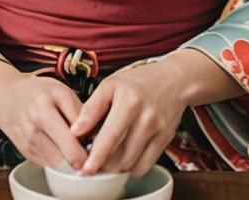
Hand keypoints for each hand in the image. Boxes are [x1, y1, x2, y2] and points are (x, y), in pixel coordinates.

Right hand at [0, 61, 88, 169]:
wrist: (4, 96)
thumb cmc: (37, 91)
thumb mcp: (60, 90)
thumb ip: (79, 110)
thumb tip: (97, 135)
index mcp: (47, 104)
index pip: (76, 131)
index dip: (93, 142)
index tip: (104, 145)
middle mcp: (36, 124)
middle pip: (67, 153)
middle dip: (84, 158)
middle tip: (96, 156)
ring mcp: (29, 141)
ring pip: (59, 163)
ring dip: (72, 162)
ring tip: (82, 152)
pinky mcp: (26, 153)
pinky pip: (50, 165)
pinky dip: (61, 162)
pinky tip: (65, 151)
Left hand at [70, 63, 186, 177]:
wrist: (173, 80)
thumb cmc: (137, 82)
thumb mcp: (111, 84)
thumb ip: (91, 107)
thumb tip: (75, 131)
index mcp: (129, 100)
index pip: (110, 136)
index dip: (96, 156)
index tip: (85, 169)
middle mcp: (146, 116)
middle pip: (119, 155)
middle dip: (103, 162)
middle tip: (94, 157)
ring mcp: (158, 129)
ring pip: (130, 163)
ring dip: (115, 166)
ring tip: (108, 155)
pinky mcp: (165, 139)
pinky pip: (144, 166)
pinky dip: (131, 168)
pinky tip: (124, 157)